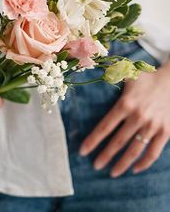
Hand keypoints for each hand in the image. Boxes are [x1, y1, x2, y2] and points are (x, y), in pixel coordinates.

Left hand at [79, 60, 169, 176]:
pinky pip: (154, 152)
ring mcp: (153, 126)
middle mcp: (138, 117)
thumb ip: (111, 76)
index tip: (83, 151)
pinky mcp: (165, 132)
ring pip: (135, 150)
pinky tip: (135, 169)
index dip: (93, 140)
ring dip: (122, 164)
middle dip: (105, 156)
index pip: (105, 126)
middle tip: (95, 166)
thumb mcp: (127, 74)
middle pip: (118, 142)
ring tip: (112, 172)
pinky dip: (144, 163)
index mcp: (126, 104)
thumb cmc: (147, 78)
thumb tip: (94, 71)